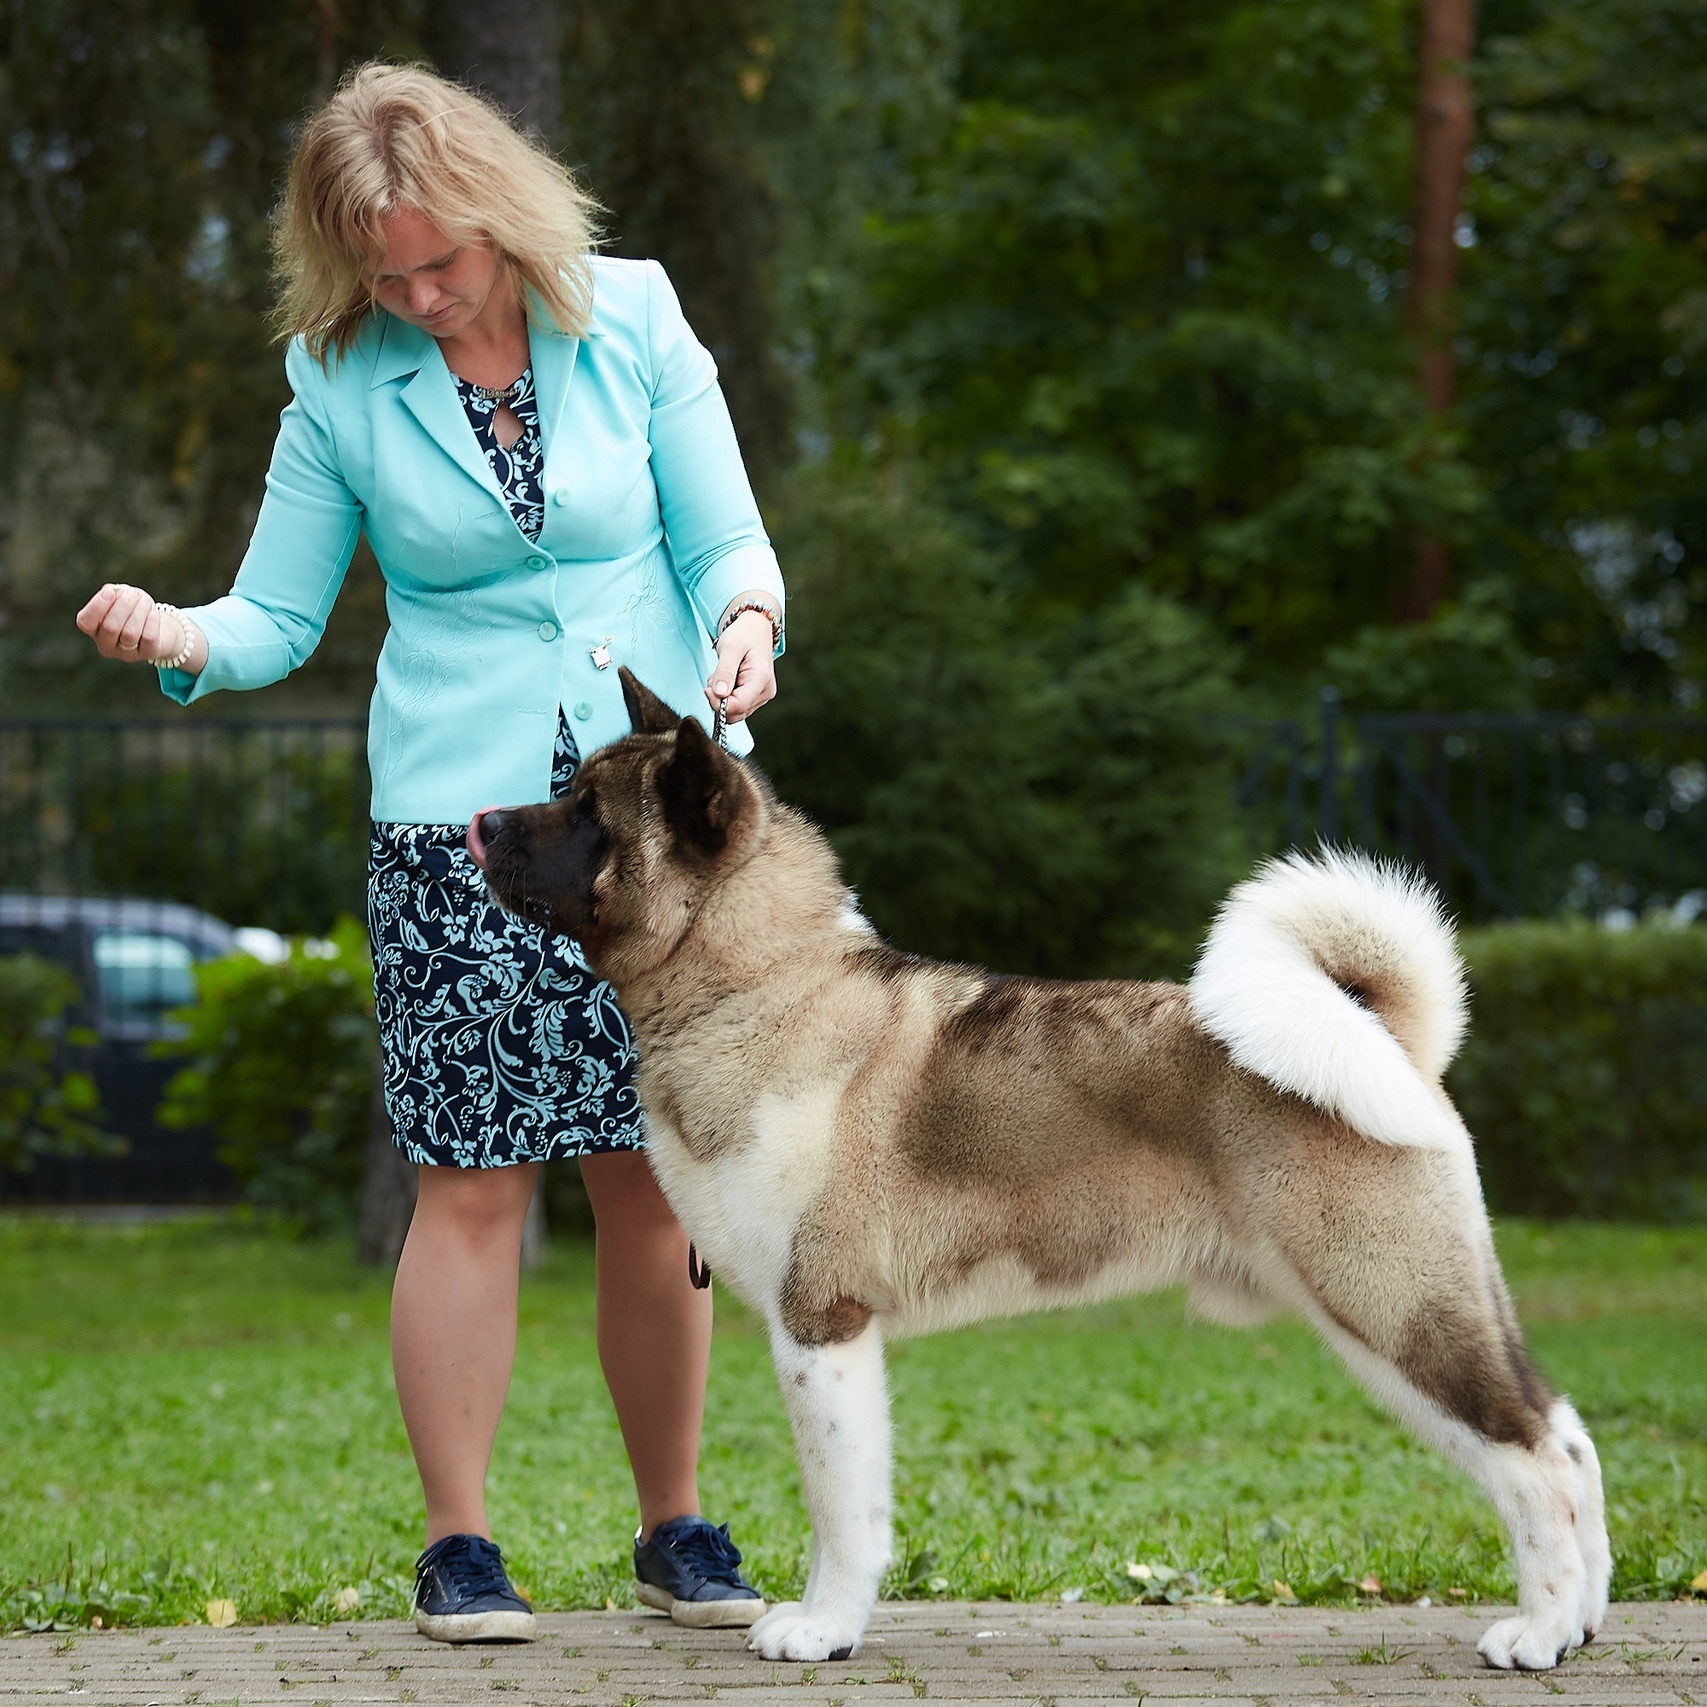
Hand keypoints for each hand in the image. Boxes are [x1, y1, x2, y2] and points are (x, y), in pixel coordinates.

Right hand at [76, 583, 182, 663]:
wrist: (160, 627)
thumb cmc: (133, 609)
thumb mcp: (119, 596)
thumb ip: (111, 592)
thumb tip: (112, 593)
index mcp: (93, 630)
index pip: (85, 622)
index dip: (97, 606)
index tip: (110, 592)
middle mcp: (106, 646)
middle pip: (110, 627)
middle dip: (123, 605)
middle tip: (133, 594)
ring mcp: (126, 653)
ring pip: (130, 633)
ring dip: (139, 611)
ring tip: (145, 601)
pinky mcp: (147, 653)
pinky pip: (148, 637)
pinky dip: (152, 620)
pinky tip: (153, 613)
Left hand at [706, 607, 778, 723]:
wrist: (755, 628)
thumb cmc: (745, 634)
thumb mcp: (730, 648)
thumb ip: (724, 672)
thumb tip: (720, 695)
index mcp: (761, 679)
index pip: (738, 706)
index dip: (718, 702)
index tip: (708, 688)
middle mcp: (765, 692)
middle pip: (736, 712)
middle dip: (719, 701)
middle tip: (714, 679)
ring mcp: (761, 696)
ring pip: (735, 712)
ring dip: (721, 699)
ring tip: (722, 676)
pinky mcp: (755, 697)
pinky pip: (737, 706)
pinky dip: (726, 697)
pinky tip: (726, 681)